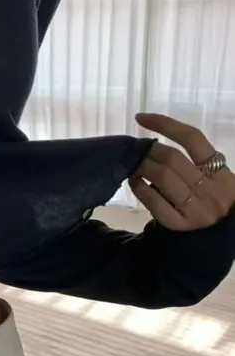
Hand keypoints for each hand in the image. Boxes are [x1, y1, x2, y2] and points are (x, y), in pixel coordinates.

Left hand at [130, 113, 234, 231]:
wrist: (219, 237)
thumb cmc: (213, 200)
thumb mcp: (215, 179)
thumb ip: (195, 163)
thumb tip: (155, 144)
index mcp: (221, 172)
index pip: (192, 138)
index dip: (165, 124)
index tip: (141, 118)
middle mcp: (211, 188)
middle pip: (173, 159)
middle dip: (149, 151)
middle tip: (136, 151)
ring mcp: (196, 208)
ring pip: (162, 178)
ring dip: (142, 167)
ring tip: (134, 165)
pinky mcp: (180, 225)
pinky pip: (154, 203)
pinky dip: (140, 189)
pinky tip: (135, 182)